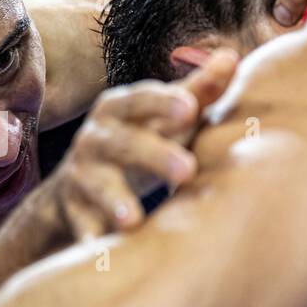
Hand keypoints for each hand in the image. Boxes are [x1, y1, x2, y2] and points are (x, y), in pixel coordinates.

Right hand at [40, 48, 237, 239]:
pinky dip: (88, 236)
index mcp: (120, 109)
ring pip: (96, 184)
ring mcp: (81, 174)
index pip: (140, 99)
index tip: (190, 108)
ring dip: (115, 200)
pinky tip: (100, 249)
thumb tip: (232, 57)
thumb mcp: (164, 118)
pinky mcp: (74, 209)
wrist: (79, 187)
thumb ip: (198, 91)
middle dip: (153, 154)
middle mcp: (95, 137)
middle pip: (123, 141)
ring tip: (134, 220)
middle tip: (188, 171)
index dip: (163, 102)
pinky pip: (80, 223)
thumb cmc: (139, 143)